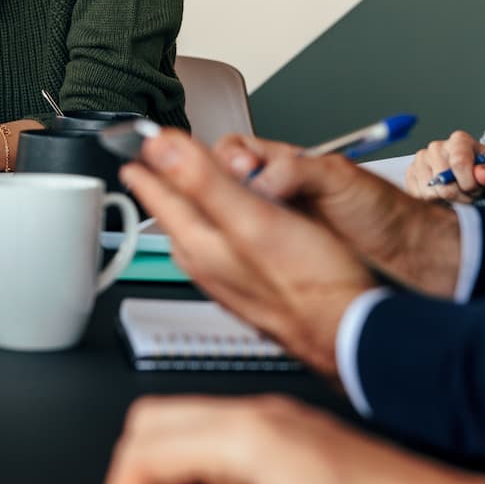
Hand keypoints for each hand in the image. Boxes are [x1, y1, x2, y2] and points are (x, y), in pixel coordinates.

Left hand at [121, 130, 377, 376]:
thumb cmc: (309, 282)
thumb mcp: (253, 217)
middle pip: (178, 218)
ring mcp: (232, 281)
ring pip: (200, 236)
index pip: (163, 198)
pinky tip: (236, 230)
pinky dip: (222, 229)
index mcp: (203, 245)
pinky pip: (225, 251)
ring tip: (187, 192)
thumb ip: (205, 181)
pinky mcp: (256, 289)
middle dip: (166, 189)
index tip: (136, 152)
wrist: (348, 333)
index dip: (150, 167)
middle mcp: (211, 265)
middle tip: (154, 168)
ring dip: (193, 209)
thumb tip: (161, 150)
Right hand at [214, 135, 460, 298]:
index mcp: (285, 164)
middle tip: (234, 204)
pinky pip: (243, 249)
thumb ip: (296, 171)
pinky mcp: (279, 257)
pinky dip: (237, 250)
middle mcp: (274, 193)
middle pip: (221, 185)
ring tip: (237, 232)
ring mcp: (275, 226)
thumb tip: (259, 181)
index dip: (228, 160)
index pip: (234, 151)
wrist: (409, 255)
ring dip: (226, 223)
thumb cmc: (383, 209)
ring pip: (229, 219)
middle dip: (217, 192)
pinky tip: (243, 256)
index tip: (240, 174)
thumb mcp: (337, 177)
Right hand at [405, 130, 484, 201]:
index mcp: (459, 141)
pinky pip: (419, 197)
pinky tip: (444, 198)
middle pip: (443, 183)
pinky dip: (434, 203)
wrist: (472, 175)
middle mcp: (436, 147)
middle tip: (469, 195)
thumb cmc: (483, 173)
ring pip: (430, 193)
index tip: (476, 189)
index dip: (469, 183)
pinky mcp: (410, 175)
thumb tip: (482, 176)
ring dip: (447, 202)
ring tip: (458, 196)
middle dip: (460, 196)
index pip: (459, 163)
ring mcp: (420, 161)